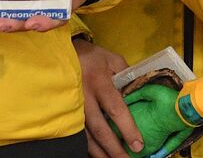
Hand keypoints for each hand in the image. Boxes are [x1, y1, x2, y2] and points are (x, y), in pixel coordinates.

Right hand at [74, 38, 143, 157]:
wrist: (62, 54)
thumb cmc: (92, 57)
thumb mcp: (113, 60)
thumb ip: (127, 77)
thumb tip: (140, 94)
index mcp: (99, 82)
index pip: (116, 109)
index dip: (127, 129)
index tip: (137, 145)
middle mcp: (85, 97)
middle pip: (100, 129)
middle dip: (114, 149)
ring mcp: (73, 108)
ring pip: (86, 136)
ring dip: (100, 152)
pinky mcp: (66, 113)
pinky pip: (77, 134)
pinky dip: (88, 147)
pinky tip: (98, 154)